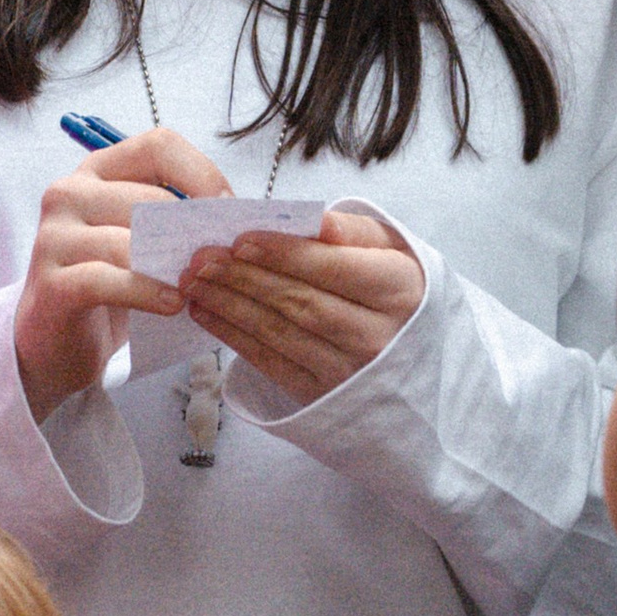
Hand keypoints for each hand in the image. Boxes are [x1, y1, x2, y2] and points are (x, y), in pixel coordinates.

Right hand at [14, 128, 229, 425]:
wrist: (54, 345)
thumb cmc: (111, 288)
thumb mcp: (143, 242)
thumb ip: (176, 220)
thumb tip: (234, 216)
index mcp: (98, 171)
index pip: (158, 145)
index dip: (202, 174)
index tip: (229, 211)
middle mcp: (68, 193)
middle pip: (149, 198)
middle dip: (195, 232)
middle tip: (223, 262)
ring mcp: (52, 237)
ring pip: (128, 241)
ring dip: (174, 266)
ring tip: (201, 287)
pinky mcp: (50, 284)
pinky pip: (106, 279)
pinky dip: (146, 292)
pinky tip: (173, 304)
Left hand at [176, 206, 425, 408]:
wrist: (422, 369)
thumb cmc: (399, 294)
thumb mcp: (396, 252)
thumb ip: (354, 232)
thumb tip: (313, 219)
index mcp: (401, 291)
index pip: (336, 269)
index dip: (286, 253)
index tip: (243, 237)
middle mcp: (377, 337)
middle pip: (301, 302)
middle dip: (244, 276)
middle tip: (202, 255)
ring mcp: (348, 373)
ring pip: (279, 332)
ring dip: (229, 304)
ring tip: (194, 279)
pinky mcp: (322, 397)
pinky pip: (270, 363)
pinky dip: (232, 336)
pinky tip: (205, 311)